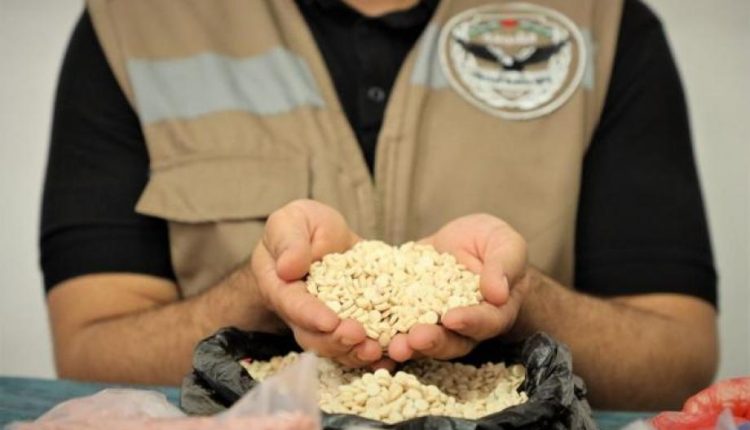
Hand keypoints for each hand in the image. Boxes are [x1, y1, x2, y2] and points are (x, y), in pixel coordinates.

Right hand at [250, 200, 388, 367]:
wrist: (320, 238)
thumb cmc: (299, 227)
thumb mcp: (290, 221)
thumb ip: (289, 242)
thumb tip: (288, 268)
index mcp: (283, 288)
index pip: (294, 304)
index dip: (310, 315)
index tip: (329, 321)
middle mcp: (303, 313)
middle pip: (315, 336)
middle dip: (337, 340)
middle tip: (359, 337)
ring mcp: (328, 322)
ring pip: (337, 347)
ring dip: (356, 352)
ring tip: (377, 350)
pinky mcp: (353, 322)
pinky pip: (361, 344)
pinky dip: (377, 352)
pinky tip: (394, 353)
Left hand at [388, 214, 528, 361]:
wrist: (467, 241)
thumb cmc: (494, 244)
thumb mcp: (506, 245)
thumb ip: (504, 265)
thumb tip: (497, 292)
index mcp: (492, 312)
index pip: (484, 322)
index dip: (469, 322)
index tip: (453, 318)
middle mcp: (462, 326)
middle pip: (450, 341)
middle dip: (431, 340)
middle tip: (414, 338)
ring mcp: (432, 321)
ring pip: (420, 340)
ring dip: (405, 344)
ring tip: (389, 345)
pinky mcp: (406, 311)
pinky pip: (392, 323)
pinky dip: (379, 332)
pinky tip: (363, 335)